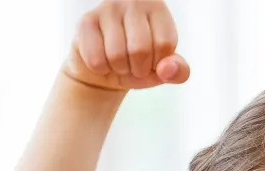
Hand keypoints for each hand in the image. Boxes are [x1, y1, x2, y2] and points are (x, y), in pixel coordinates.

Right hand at [63, 0, 187, 90]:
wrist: (103, 67)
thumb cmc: (138, 63)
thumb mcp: (163, 69)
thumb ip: (177, 71)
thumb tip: (167, 70)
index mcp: (158, 8)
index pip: (164, 44)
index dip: (158, 64)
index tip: (152, 61)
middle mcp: (134, 1)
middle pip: (140, 50)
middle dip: (137, 70)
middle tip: (133, 66)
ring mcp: (108, 8)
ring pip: (116, 55)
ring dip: (119, 70)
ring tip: (119, 63)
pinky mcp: (86, 21)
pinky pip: (96, 60)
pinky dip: (101, 69)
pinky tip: (102, 60)